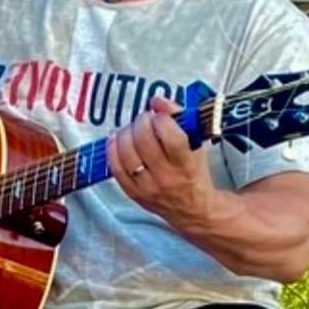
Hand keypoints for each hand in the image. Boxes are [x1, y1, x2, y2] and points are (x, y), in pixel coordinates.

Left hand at [107, 97, 212, 223]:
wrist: (192, 208)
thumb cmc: (193, 171)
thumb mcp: (195, 143)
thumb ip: (179, 117)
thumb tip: (158, 100)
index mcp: (187, 164)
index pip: (172, 138)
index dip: (162, 119)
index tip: (161, 114)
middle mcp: (167, 177)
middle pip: (144, 142)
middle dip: (142, 121)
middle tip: (146, 118)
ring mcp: (147, 186)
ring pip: (127, 153)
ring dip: (127, 132)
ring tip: (134, 128)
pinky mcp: (133, 193)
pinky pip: (115, 167)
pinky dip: (113, 148)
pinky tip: (117, 139)